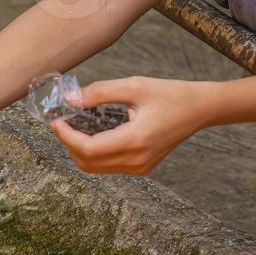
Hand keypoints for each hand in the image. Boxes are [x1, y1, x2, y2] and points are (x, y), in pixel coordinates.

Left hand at [50, 77, 214, 175]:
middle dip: (70, 144)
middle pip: (88, 163)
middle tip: (63, 122)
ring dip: (80, 150)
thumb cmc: (170, 94)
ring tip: (76, 127)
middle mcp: (136, 161)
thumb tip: (71, 99)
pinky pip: (108, 166)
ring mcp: (139, 168)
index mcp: (136, 140)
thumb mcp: (135, 86)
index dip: (67, 137)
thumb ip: (100, 92)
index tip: (56, 121)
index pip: (88, 149)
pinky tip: (94, 133)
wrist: (199, 109)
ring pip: (96, 168)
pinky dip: (95, 153)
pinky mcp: (141, 168)